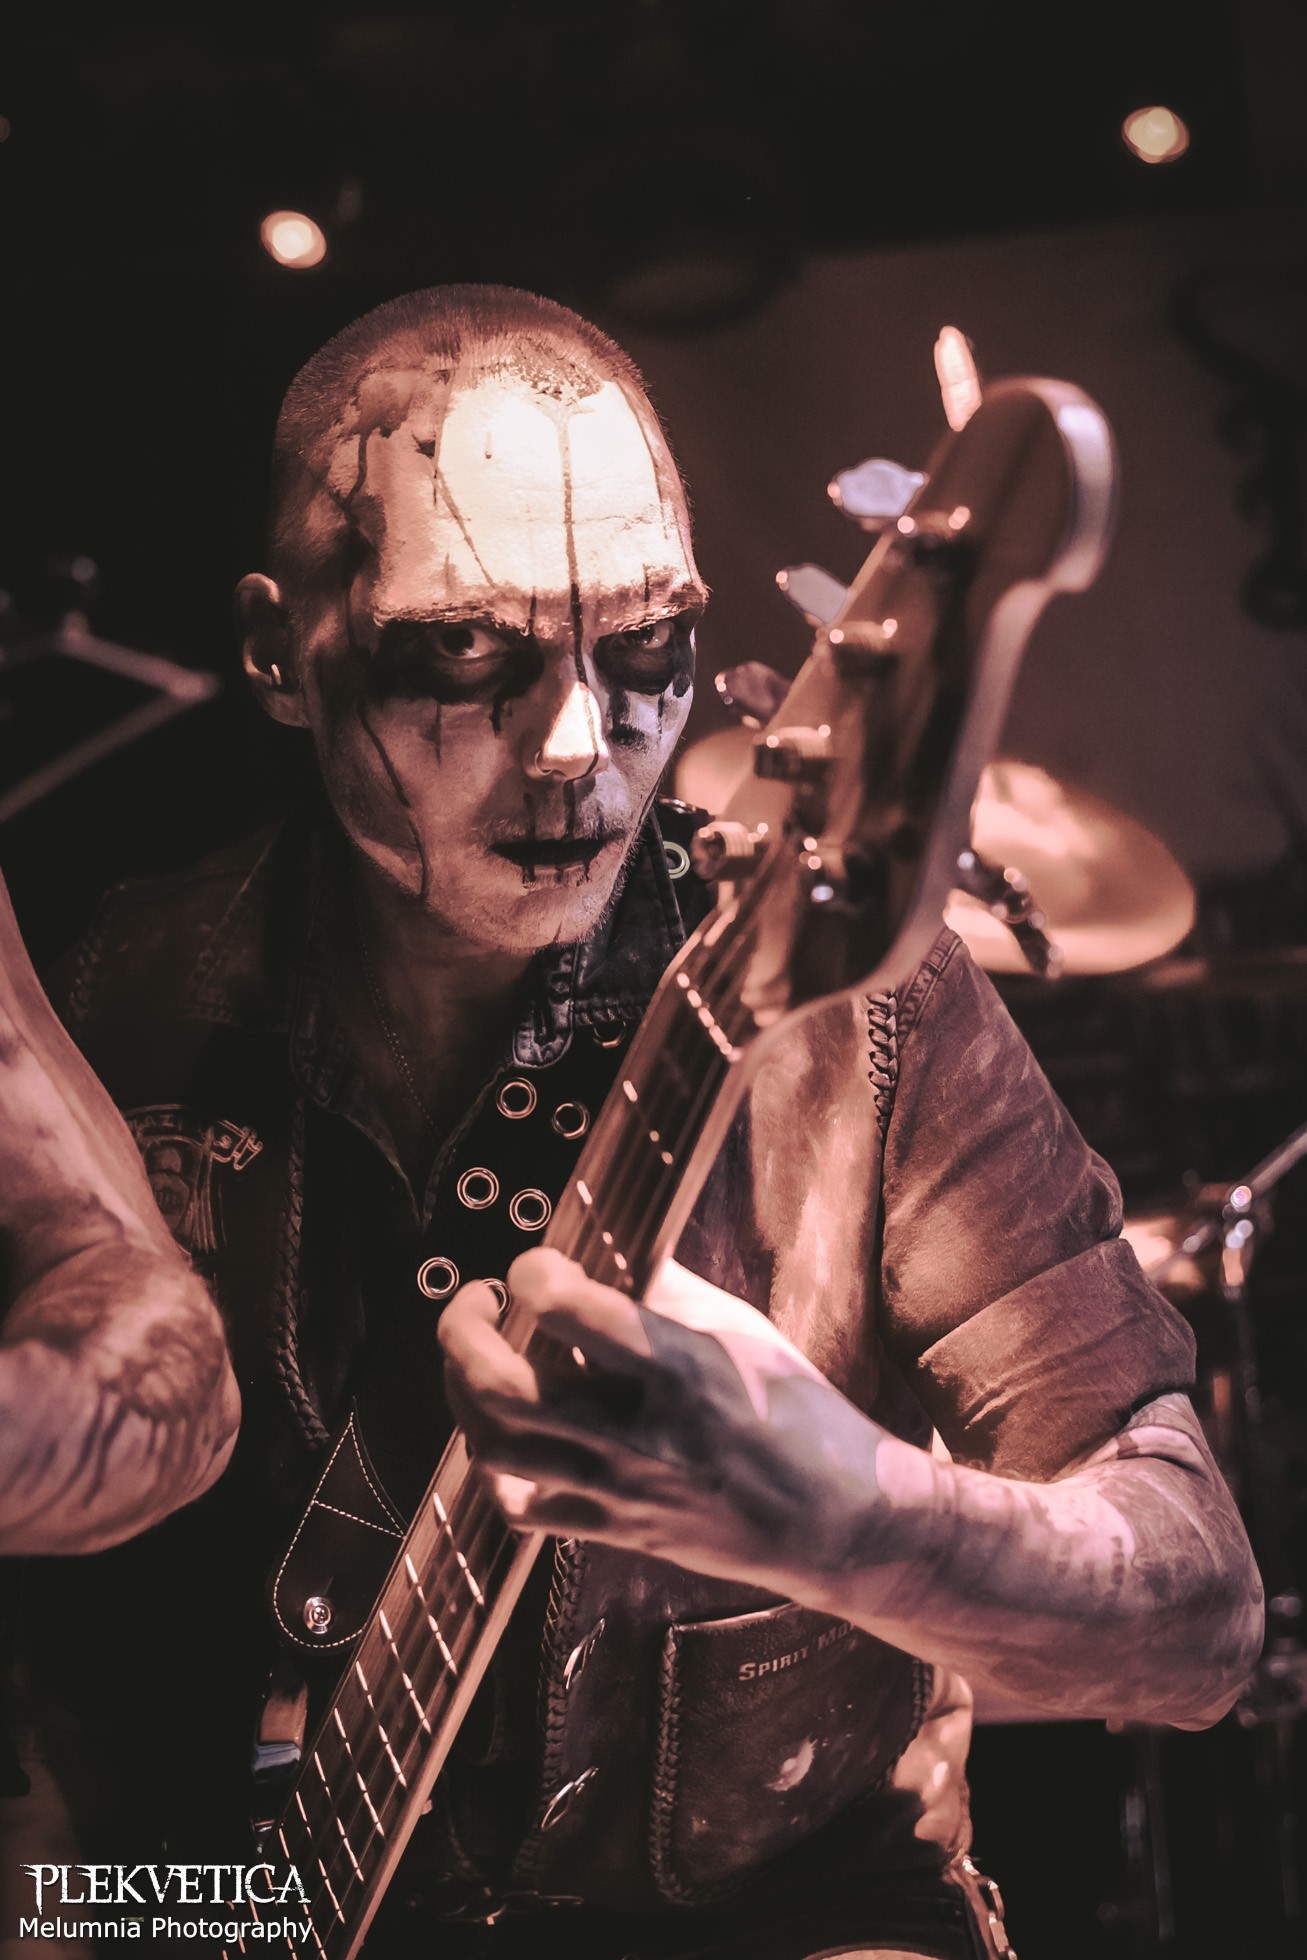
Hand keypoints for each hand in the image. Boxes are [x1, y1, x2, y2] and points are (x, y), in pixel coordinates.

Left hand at [437, 1248, 892, 1598]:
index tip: (537, 1263)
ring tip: (482, 1355)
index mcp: (681, 1370)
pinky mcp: (613, 1530)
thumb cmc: (801, 1416)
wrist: (839, 1525)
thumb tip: (606, 1243)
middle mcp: (639, 1435)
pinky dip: (496, 1464)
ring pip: (494, 1447)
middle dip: (462, 1330)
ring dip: (465, 1390)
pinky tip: (510, 1430)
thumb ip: (668, 1288)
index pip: (570, 1309)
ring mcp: (619, 1491)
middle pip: (501, 1388)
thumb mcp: (744, 1331)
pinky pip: (519, 1508)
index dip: (532, 1271)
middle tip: (480, 1297)